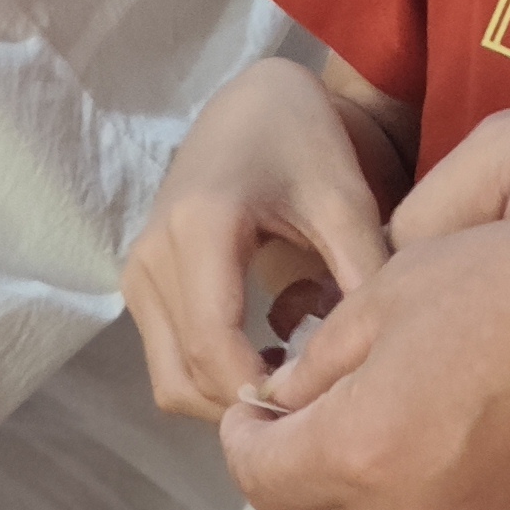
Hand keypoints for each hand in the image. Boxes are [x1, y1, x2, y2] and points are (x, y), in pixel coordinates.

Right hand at [121, 60, 393, 421]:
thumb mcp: (345, 200)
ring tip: (294, 388)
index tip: (319, 408)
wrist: (252, 101)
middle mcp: (152, 253)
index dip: (262, 394)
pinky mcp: (139, 282)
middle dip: (247, 407)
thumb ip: (362, 274)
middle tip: (313, 409)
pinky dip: (210, 378)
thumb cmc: (304, 141)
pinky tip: (268, 364)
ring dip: (227, 399)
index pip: (215, 346)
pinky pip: (167, 359)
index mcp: (200, 227)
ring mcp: (137, 271)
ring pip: (170, 379)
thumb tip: (371, 365)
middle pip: (185, 376)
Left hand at [218, 215, 509, 509]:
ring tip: (362, 453)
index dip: (244, 435)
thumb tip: (288, 396)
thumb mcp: (404, 284)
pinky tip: (432, 484)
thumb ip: (326, 355)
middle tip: (294, 431)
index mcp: (362, 452)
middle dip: (280, 486)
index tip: (256, 401)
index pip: (258, 475)